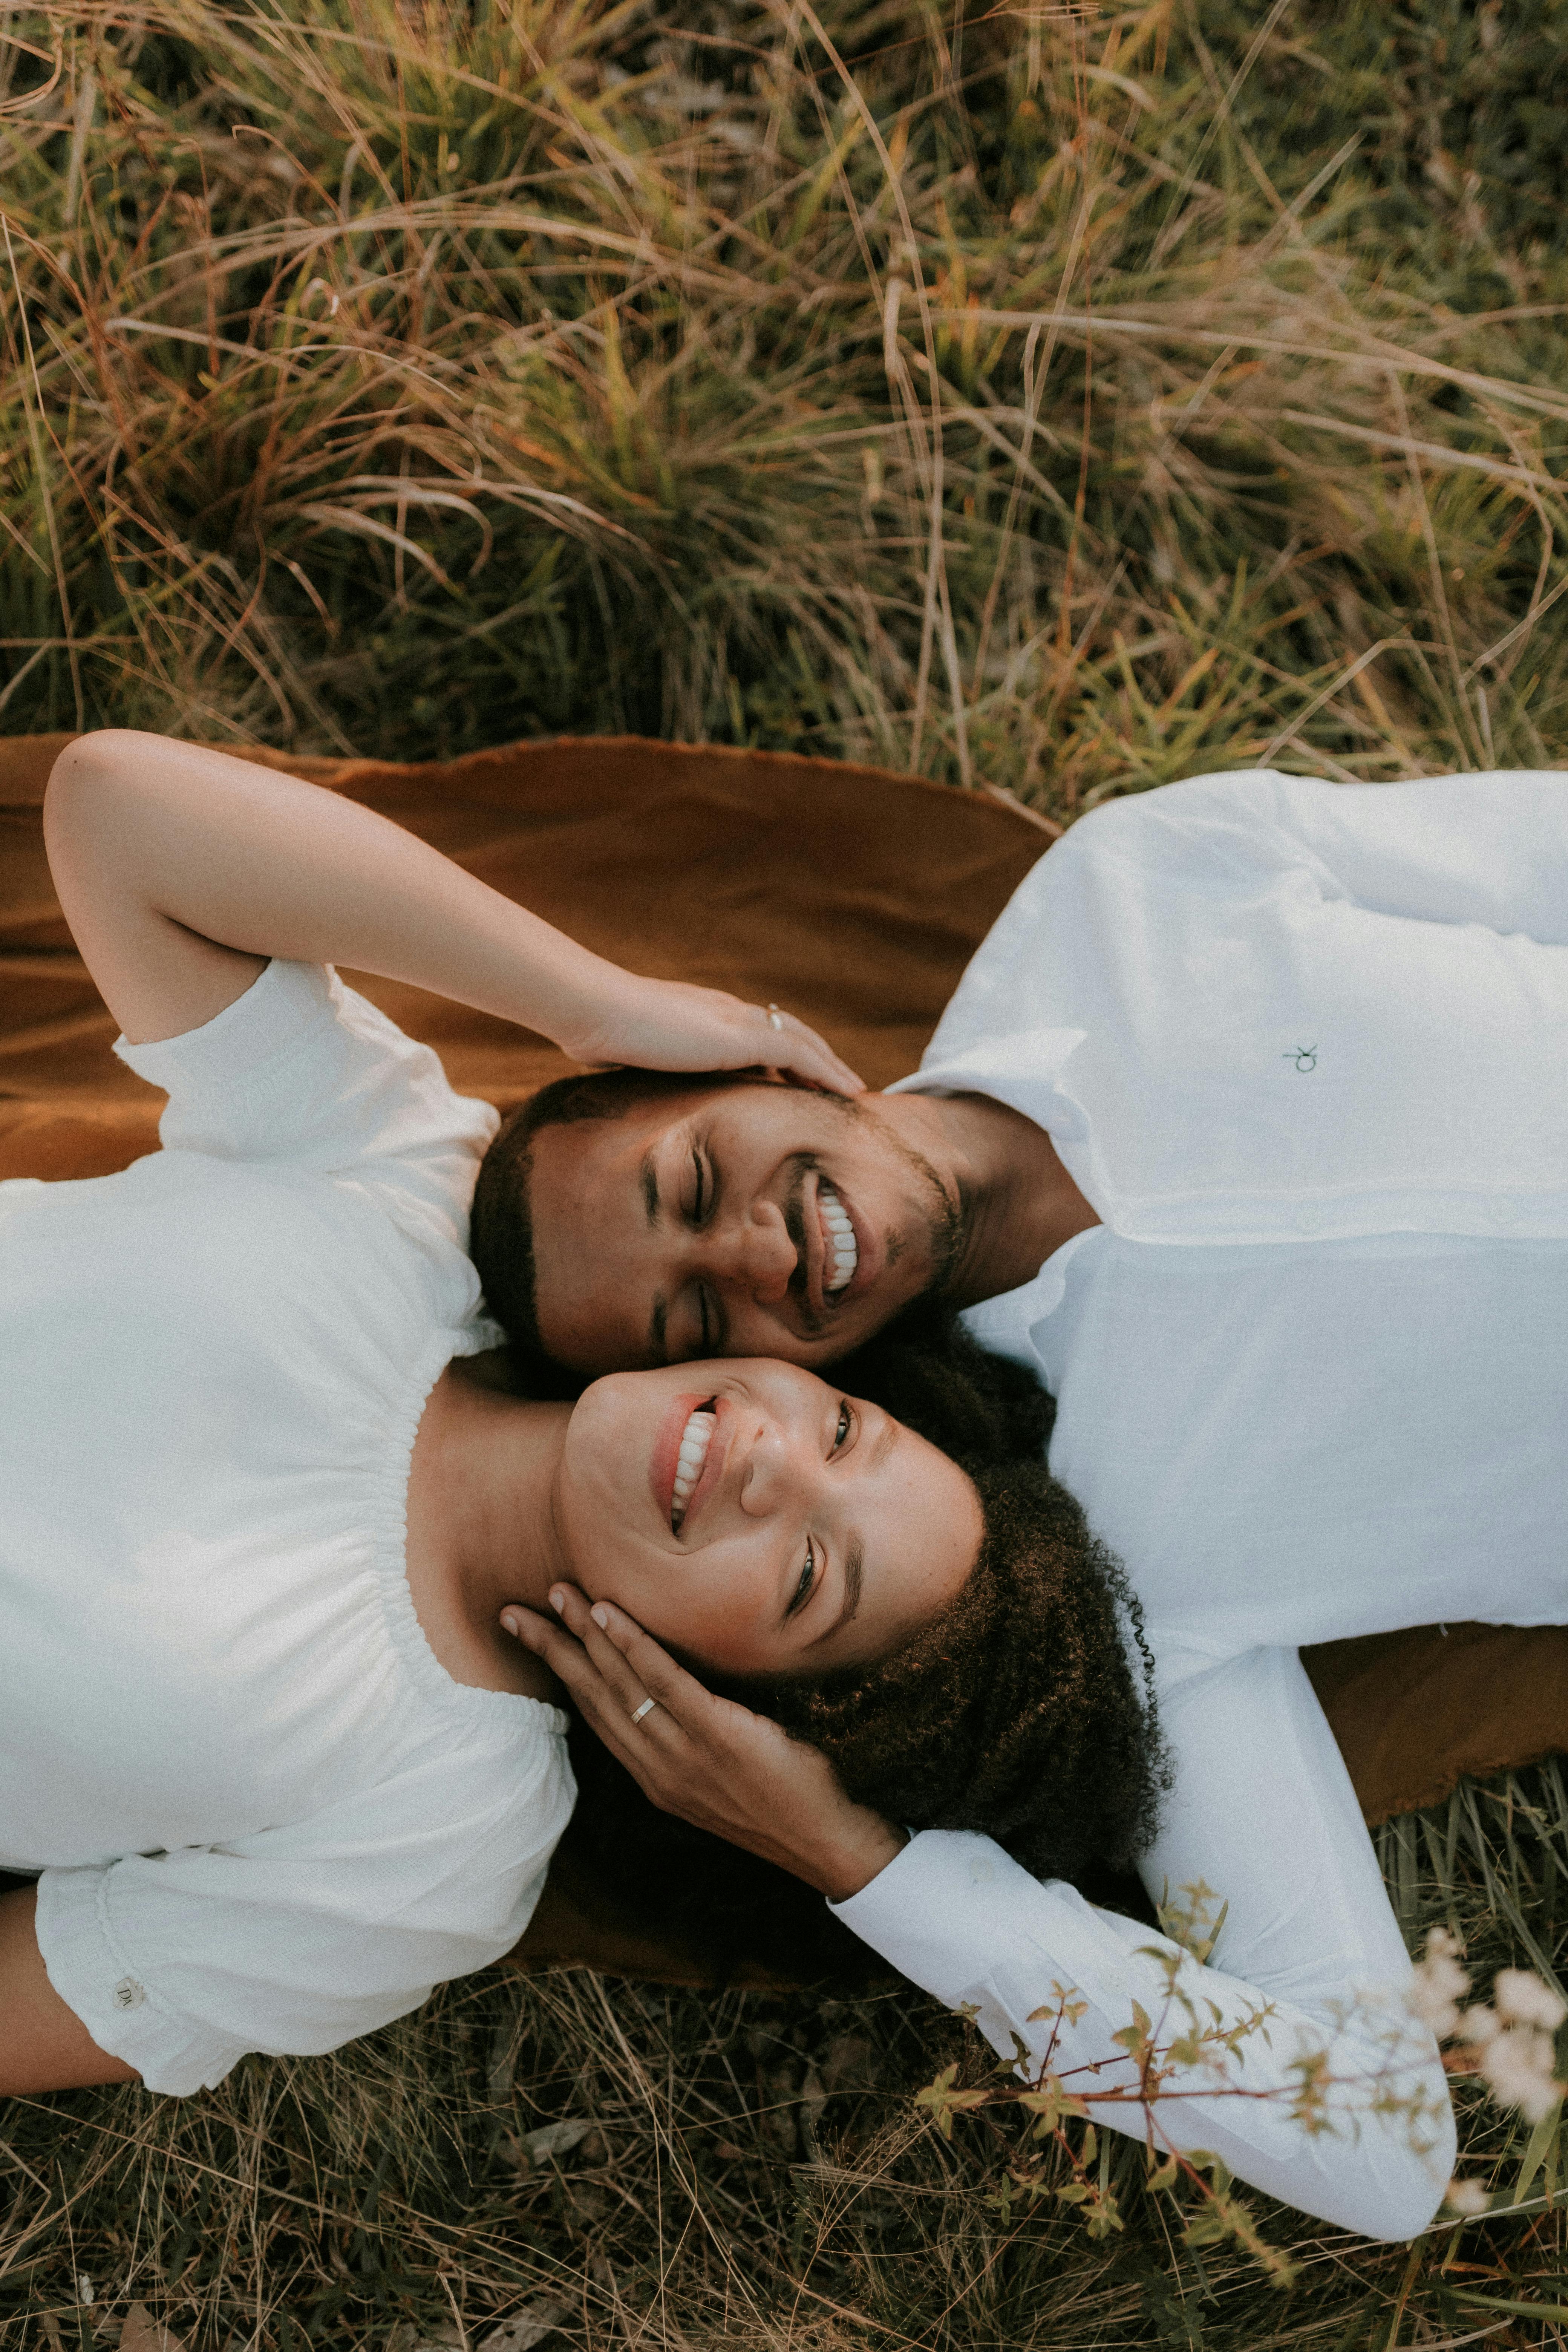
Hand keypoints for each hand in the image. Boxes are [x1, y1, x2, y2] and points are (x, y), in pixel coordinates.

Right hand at [504, 1586, 905, 1899]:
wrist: (820, 1842)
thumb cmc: (779, 1801)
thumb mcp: (715, 1777)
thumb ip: (685, 1742)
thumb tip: (671, 1700)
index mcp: (653, 1774)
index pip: (595, 1715)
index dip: (562, 1673)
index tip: (534, 1638)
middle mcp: (655, 1766)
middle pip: (592, 1696)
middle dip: (554, 1650)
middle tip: (518, 1610)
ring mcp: (681, 1752)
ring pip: (619, 1684)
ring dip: (584, 1635)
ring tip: (559, 1594)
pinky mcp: (715, 1734)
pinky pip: (663, 1682)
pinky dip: (632, 1645)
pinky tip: (607, 1616)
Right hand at [560, 974, 863, 1097]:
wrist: (595, 1008)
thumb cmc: (598, 1031)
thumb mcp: (627, 1051)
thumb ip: (641, 1061)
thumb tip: (624, 1078)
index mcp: (703, 1015)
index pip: (753, 1032)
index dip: (779, 1053)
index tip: (794, 1075)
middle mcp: (727, 1011)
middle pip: (787, 1032)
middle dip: (815, 1057)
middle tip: (838, 1082)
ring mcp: (736, 1021)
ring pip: (802, 1041)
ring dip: (829, 1065)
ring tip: (851, 1089)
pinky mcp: (742, 1037)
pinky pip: (800, 1056)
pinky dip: (826, 1072)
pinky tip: (845, 1090)